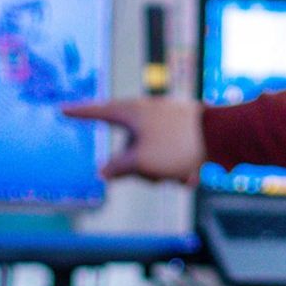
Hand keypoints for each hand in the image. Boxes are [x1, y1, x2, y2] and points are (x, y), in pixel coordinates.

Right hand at [61, 98, 204, 181]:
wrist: (223, 136)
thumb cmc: (178, 146)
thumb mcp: (142, 162)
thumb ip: (118, 168)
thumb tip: (103, 173)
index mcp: (131, 112)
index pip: (97, 112)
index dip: (79, 114)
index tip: (63, 109)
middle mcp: (147, 112)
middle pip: (129, 147)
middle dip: (142, 169)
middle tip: (159, 176)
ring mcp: (167, 120)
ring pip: (152, 155)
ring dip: (164, 172)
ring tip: (182, 175)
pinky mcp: (184, 130)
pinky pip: (171, 154)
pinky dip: (178, 167)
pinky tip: (192, 174)